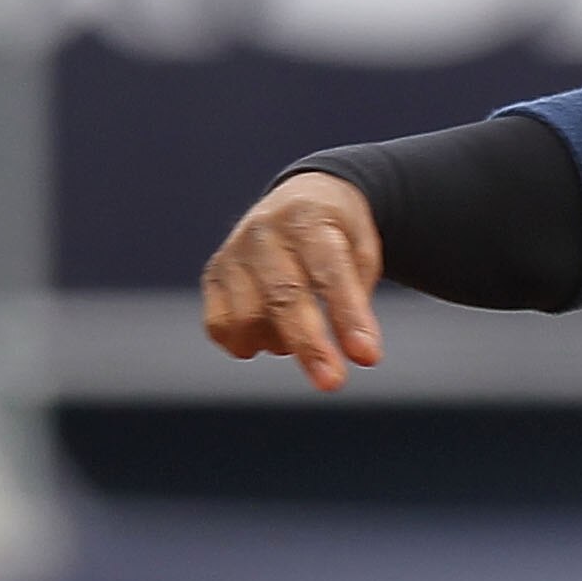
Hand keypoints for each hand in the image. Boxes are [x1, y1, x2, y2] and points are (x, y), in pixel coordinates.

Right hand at [201, 170, 384, 391]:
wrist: (301, 197)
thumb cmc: (338, 234)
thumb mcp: (363, 250)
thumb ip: (357, 298)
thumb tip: (357, 354)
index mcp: (308, 217)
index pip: (329, 273)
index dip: (348, 316)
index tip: (367, 357)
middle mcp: (264, 231)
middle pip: (283, 297)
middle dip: (310, 345)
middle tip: (332, 383)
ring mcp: (233, 252)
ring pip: (246, 317)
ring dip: (279, 342)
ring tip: (301, 330)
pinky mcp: (214, 274)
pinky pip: (220, 325)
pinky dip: (244, 342)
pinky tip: (268, 334)